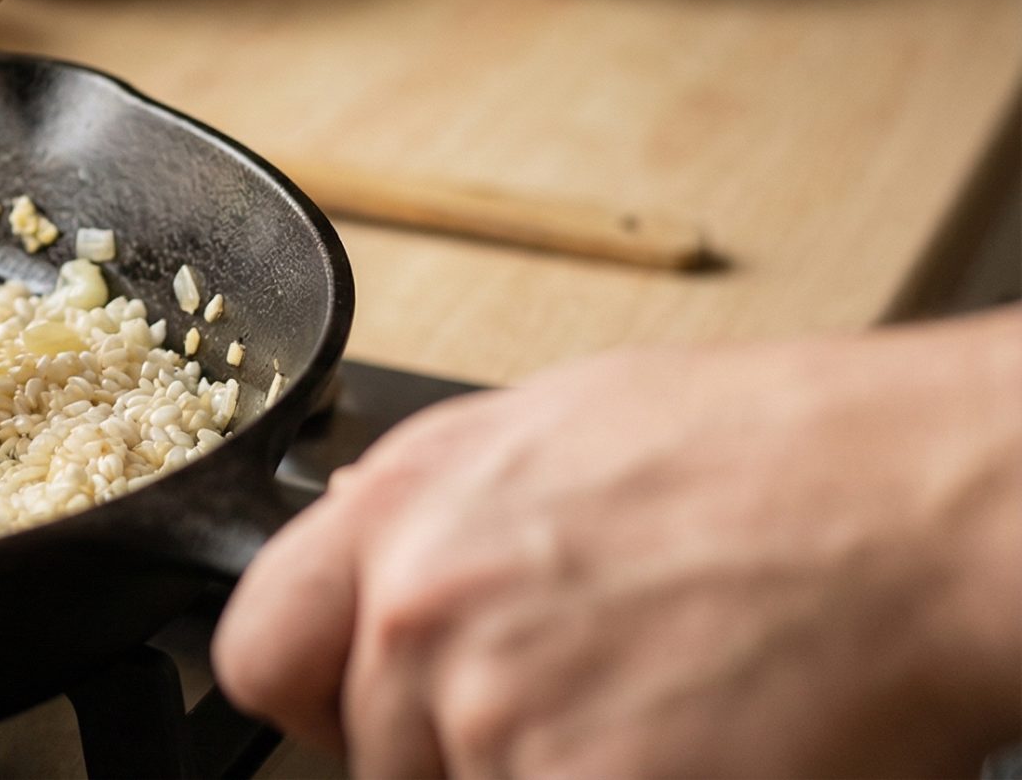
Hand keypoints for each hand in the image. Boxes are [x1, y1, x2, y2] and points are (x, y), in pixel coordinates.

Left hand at [213, 309, 1021, 776]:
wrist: (912, 506)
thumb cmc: (772, 456)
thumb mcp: (551, 427)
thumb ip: (433, 509)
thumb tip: (369, 553)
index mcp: (400, 511)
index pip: (259, 653)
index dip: (319, 696)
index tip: (362, 709)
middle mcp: (421, 612)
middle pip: (376, 750)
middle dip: (462, 744)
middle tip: (581, 700)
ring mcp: (495, 717)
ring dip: (545, 771)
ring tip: (658, 713)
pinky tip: (690, 750)